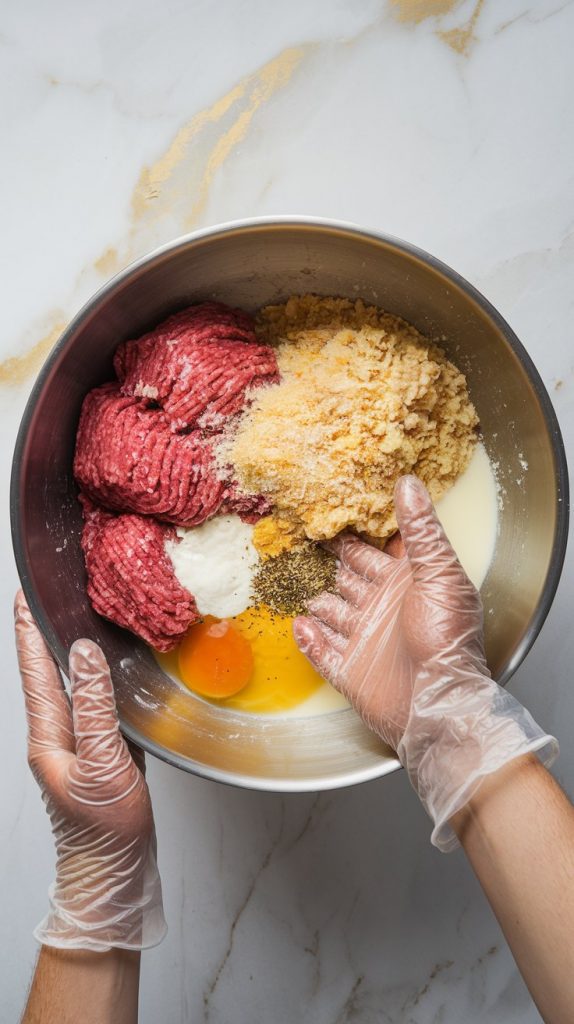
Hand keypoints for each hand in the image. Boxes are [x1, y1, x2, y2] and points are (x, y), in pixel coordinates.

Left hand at [15, 592, 166, 949]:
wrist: (114, 873)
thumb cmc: (103, 830)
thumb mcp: (102, 764)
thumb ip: (95, 709)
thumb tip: (86, 654)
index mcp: (49, 735)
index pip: (36, 670)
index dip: (28, 631)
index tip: (24, 595)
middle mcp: (58, 735)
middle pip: (48, 672)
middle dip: (44, 633)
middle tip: (48, 597)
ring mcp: (77, 744)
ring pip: (71, 687)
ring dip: (69, 653)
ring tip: (75, 622)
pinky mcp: (100, 753)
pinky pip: (94, 705)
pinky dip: (98, 679)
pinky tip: (111, 673)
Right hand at [293, 475, 557, 850]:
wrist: (438, 703)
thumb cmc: (446, 638)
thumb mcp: (439, 574)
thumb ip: (421, 530)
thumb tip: (408, 483)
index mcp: (405, 584)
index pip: (376, 552)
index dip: (357, 533)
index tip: (332, 509)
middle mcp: (382, 608)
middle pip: (349, 578)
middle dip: (330, 561)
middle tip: (302, 538)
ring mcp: (364, 640)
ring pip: (332, 612)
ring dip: (316, 599)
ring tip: (293, 578)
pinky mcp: (349, 670)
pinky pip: (322, 651)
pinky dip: (309, 639)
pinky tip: (298, 623)